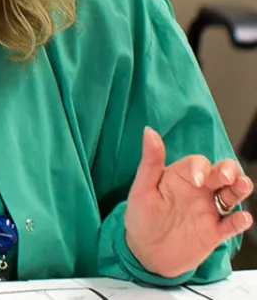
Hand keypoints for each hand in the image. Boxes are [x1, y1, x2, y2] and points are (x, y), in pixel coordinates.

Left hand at [123, 126, 252, 277]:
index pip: (198, 163)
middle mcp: (199, 191)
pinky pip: (232, 225)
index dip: (200, 167)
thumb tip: (149, 131)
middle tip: (226, 178)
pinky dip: (240, 221)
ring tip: (242, 186)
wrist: (144, 253)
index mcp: (181, 178)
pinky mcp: (215, 232)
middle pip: (223, 174)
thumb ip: (150, 162)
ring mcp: (209, 211)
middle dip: (229, 171)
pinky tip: (241, 219)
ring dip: (241, 189)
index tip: (195, 180)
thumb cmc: (141, 217)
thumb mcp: (141, 189)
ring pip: (233, 195)